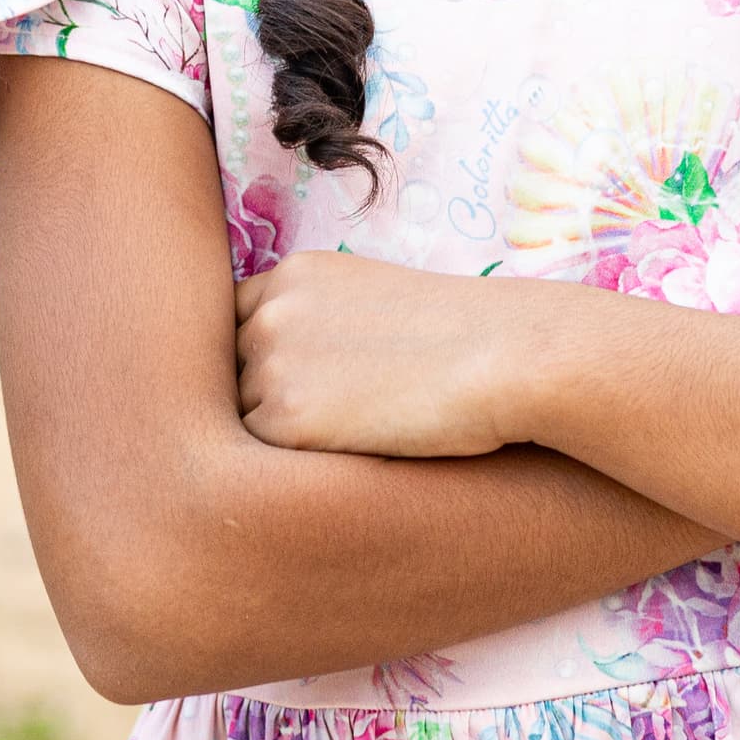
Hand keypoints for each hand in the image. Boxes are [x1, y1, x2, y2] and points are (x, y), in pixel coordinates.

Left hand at [235, 252, 551, 458]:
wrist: (503, 357)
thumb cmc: (461, 334)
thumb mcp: (376, 296)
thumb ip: (319, 318)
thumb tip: (288, 367)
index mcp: (292, 273)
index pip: (239, 324)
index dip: (265, 359)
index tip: (307, 381)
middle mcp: (270, 312)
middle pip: (235, 373)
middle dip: (269, 397)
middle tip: (336, 412)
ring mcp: (272, 364)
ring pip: (245, 418)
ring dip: (283, 433)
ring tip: (354, 430)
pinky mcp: (286, 420)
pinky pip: (263, 458)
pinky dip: (297, 465)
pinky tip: (351, 451)